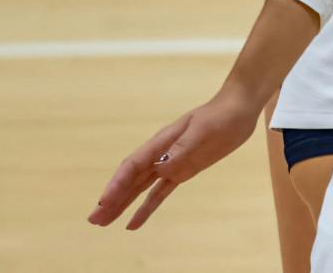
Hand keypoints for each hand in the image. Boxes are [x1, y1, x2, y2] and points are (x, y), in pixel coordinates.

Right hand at [88, 87, 261, 228]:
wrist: (238, 109)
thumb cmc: (221, 115)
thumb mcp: (204, 130)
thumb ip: (183, 149)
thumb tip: (161, 167)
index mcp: (162, 142)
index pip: (133, 165)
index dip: (117, 184)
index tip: (104, 202)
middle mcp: (161, 154)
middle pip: (131, 180)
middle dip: (112, 199)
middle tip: (93, 220)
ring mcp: (171, 163)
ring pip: (140, 188)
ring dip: (122, 204)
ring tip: (103, 222)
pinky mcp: (183, 171)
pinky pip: (160, 191)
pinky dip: (147, 206)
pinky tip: (134, 222)